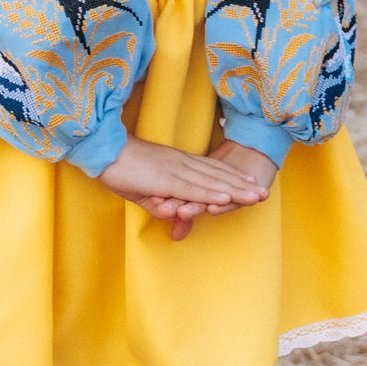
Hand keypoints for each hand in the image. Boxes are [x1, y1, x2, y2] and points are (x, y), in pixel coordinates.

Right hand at [98, 136, 269, 240]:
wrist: (102, 151)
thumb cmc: (119, 169)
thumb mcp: (144, 193)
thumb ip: (161, 204)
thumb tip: (174, 215)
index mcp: (177, 162)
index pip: (211, 169)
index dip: (232, 176)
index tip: (251, 182)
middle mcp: (181, 163)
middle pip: (217, 175)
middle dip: (243, 185)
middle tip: (265, 193)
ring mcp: (175, 169)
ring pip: (211, 182)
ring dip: (235, 190)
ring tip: (256, 196)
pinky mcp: (165, 178)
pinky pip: (191, 188)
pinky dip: (210, 193)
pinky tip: (226, 198)